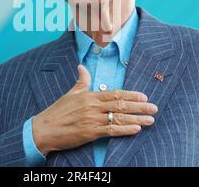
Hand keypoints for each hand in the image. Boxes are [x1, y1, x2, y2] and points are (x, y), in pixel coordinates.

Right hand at [32, 64, 157, 155]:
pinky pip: (111, 130)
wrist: (44, 129)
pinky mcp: (90, 133)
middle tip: (154, 108)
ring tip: (150, 120)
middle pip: (120, 105)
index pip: (114, 93)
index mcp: (89, 96)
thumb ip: (81, 81)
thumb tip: (82, 66)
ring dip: (136, 119)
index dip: (131, 95)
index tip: (144, 96)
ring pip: (119, 118)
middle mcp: (92, 106)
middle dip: (139, 107)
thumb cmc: (57, 112)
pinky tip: (135, 129)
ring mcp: (92, 120)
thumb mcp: (70, 94)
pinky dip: (124, 130)